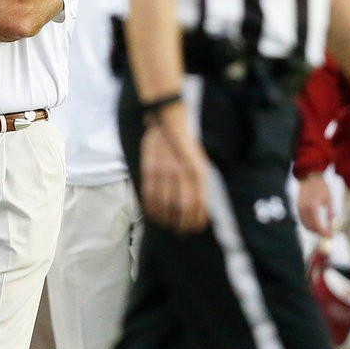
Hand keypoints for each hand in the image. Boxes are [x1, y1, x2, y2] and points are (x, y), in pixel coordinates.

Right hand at [140, 117, 209, 232]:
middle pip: (183, 207)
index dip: (197, 218)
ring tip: (168, 224)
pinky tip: (153, 213)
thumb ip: (199, 178)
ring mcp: (165, 171)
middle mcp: (182, 172)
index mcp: (198, 170)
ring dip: (166, 218)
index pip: (199, 202)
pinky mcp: (150, 168)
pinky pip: (150, 193)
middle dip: (182, 223)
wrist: (167, 118)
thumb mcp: (199, 157)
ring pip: (165, 203)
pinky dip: (151, 207)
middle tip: (181, 230)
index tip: (196, 227)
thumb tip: (200, 204)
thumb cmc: (184, 140)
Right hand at [297, 174, 334, 235]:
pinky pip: (302, 220)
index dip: (324, 232)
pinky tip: (315, 224)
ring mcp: (299, 208)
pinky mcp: (297, 207)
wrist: (309, 177)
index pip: (318, 225)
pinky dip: (308, 224)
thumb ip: (330, 212)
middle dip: (319, 232)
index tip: (331, 235)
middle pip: (311, 226)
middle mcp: (305, 209)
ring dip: (313, 229)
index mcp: (313, 207)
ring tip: (322, 230)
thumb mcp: (329, 199)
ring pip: (305, 224)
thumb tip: (332, 225)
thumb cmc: (321, 187)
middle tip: (328, 234)